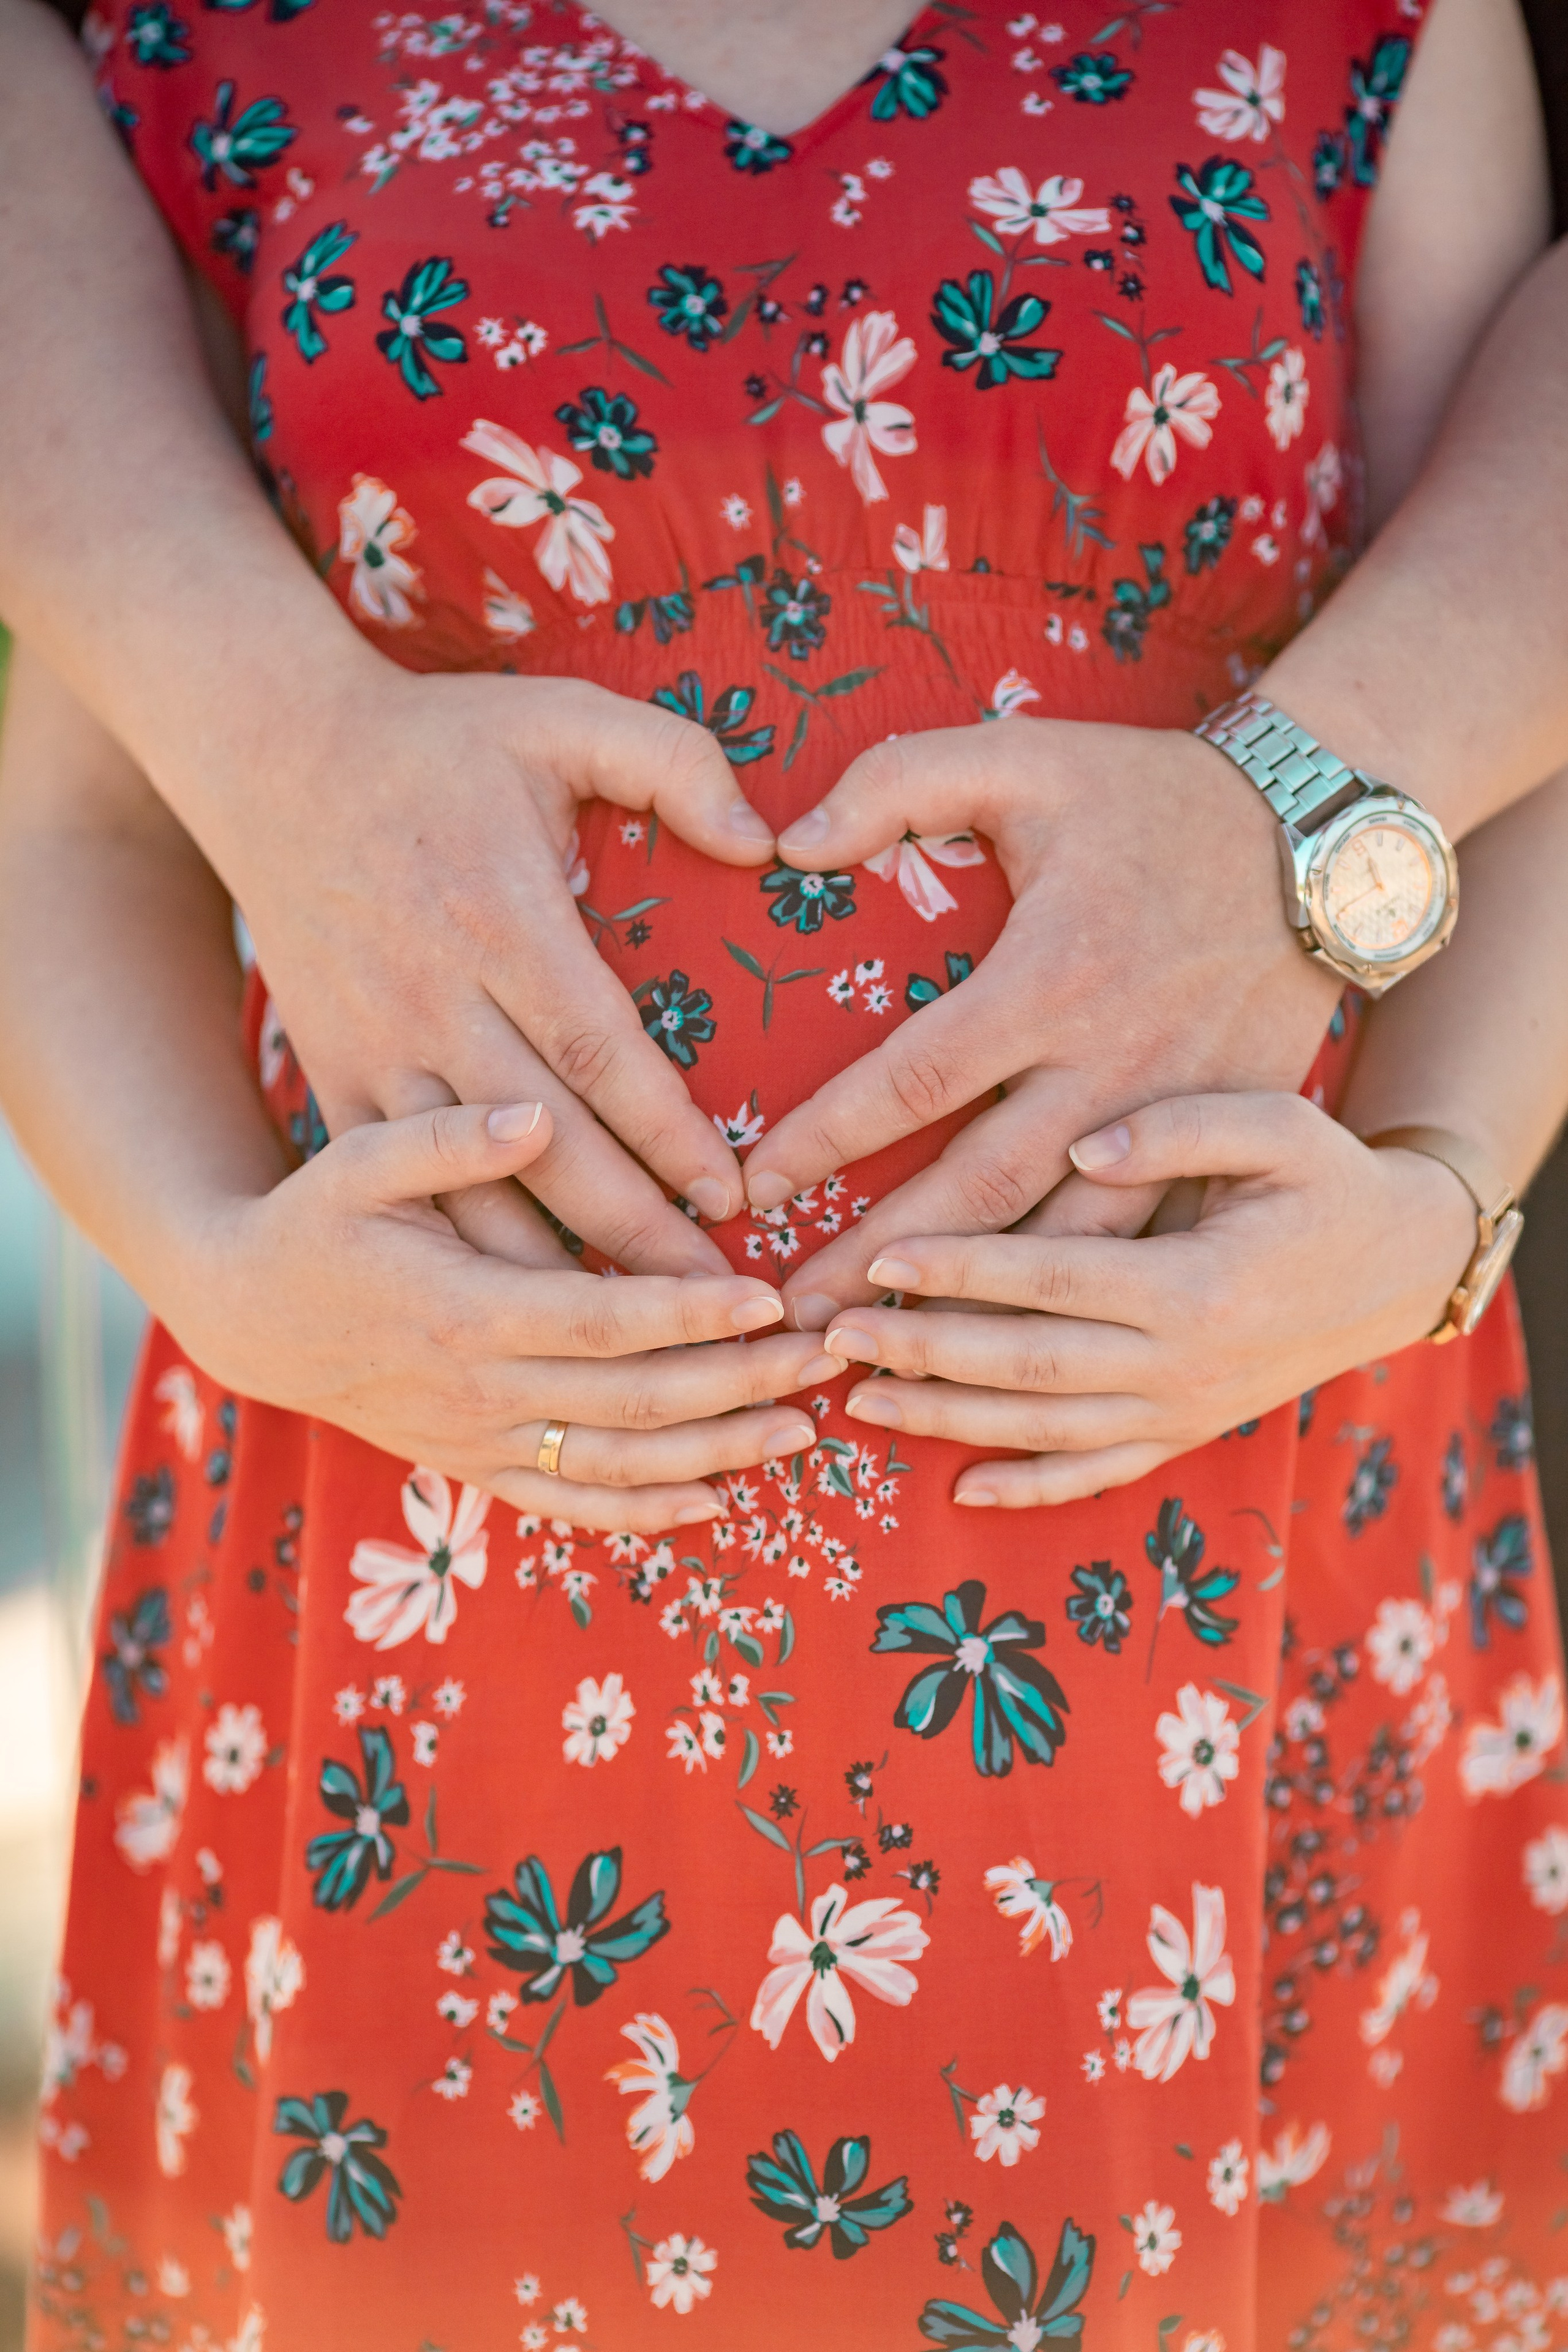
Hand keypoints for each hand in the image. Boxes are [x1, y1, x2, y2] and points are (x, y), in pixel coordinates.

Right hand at [169, 1099, 842, 1531]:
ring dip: (717, 1453)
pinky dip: (647, 1513)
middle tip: (823, 1357)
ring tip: (803, 1428)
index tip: (766, 1296)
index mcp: (463, 1310)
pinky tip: (718, 1500)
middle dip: (736, 1383)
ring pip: (618, 1465)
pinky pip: (573, 1506)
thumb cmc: (314, 1223)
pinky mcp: (478, 1468)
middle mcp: (480, 1391)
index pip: (600, 1322)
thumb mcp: (357, 1162)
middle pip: (632, 1401)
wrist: (251, 1317)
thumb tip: (539, 1115)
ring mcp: (481, 1441)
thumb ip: (446, 1139)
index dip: (687, 1315)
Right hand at [216, 660, 779, 1276]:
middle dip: (633, 1232)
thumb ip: (673, 760)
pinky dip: (465, 1243)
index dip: (670, 1134)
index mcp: (502, 920)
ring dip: (553, 1263)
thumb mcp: (561, 716)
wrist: (272, 759)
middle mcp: (436, 996)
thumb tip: (764, 839)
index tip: (732, 1196)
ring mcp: (377, 1044)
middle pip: (549, 1143)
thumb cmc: (437, 740)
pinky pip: (406, 1182)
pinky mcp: (336, 1071)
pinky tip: (525, 1298)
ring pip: (471, 1183)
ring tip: (633, 1329)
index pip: (602, 1052)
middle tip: (712, 1302)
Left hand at [733, 718, 1342, 1324]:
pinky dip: (1077, 1302)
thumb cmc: (1155, 796)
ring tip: (887, 1361)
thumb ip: (900, 778)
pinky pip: (1137, 1244)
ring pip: (1062, 1243)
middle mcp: (1107, 1066)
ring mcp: (1170, 1115)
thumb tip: (791, 840)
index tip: (753, 1191)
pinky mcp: (1216, 1140)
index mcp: (1050, 978)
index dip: (824, 1140)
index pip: (911, 1082)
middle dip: (880, 1264)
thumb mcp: (1026, 756)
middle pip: (976, 1190)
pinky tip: (1013, 1351)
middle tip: (795, 1322)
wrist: (1322, 844)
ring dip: (976, 1309)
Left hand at [814, 1092, 1475, 1507]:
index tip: (881, 1259)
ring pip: (1046, 1430)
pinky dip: (1029, 1488)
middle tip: (832, 1337)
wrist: (1398, 1267)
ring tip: (862, 1402)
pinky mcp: (1186, 1435)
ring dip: (948, 1420)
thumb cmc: (1326, 1182)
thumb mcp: (1277, 1126)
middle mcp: (1183, 1362)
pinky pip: (1098, 1476)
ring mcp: (1183, 1411)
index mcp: (1196, 1282)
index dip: (961, 1272)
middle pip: (1030, 1366)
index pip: (1052, 1279)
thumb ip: (1181, 1129)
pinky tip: (958, 1487)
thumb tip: (1085, 1142)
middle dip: (924, 1353)